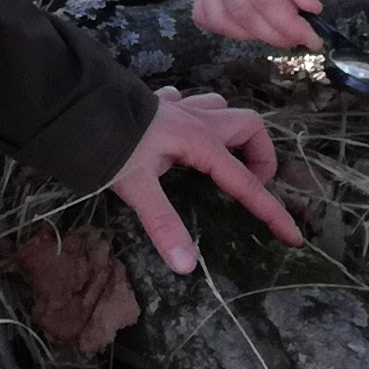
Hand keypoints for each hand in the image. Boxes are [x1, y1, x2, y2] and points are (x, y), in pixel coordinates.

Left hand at [110, 89, 299, 275]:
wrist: (75, 101)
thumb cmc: (108, 141)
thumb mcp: (136, 187)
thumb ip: (163, 224)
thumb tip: (187, 266)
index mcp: (200, 142)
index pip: (246, 183)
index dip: (271, 212)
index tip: (292, 236)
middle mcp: (197, 120)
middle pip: (249, 127)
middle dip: (259, 156)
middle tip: (246, 187)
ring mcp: (178, 107)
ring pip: (222, 109)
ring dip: (230, 132)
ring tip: (221, 163)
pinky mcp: (157, 104)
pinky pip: (189, 103)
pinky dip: (195, 118)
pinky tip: (180, 137)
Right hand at [194, 0, 329, 49]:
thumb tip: (306, 9)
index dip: (287, 23)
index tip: (314, 36)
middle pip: (242, 12)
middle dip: (276, 33)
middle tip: (305, 36)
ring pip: (222, 18)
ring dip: (253, 33)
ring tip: (282, 27)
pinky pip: (206, 13)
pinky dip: (226, 26)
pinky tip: (252, 23)